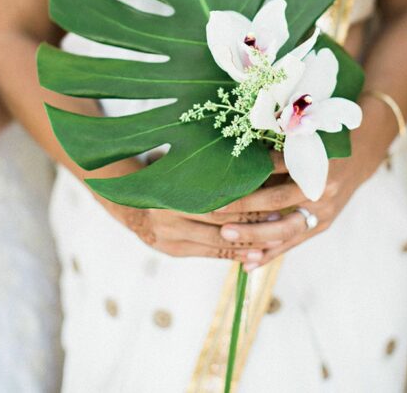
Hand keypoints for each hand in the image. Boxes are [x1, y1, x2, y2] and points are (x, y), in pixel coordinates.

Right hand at [92, 153, 287, 262]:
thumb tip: (250, 151)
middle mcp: (169, 214)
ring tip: (273, 241)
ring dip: (247, 244)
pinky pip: (210, 254)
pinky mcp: (174, 251)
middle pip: (219, 222)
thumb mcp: (182, 164)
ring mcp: (170, 236)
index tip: (271, 196)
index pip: (217, 199)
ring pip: (217, 243)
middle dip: (251, 223)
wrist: (127, 199)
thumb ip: (208, 165)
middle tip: (279, 220)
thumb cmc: (164, 172)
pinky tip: (254, 255)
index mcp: (173, 188)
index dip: (247, 199)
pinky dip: (233, 254)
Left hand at [215, 148, 379, 270]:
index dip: (253, 171)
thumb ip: (277, 154)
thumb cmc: (324, 144)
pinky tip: (247, 264)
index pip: (276, 170)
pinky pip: (292, 242)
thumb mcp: (304, 141)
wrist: (359, 157)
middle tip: (217, 212)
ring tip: (226, 237)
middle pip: (278, 201)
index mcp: (315, 162)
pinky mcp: (322, 225)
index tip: (223, 180)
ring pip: (285, 229)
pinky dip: (269, 253)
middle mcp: (321, 189)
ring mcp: (323, 211)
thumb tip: (238, 163)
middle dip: (246, 208)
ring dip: (254, 235)